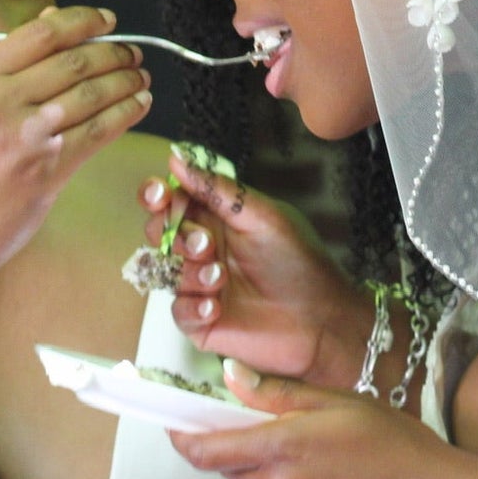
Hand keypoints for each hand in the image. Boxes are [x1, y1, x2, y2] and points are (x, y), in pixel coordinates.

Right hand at [0, 7, 150, 284]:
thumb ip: (0, 66)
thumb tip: (49, 21)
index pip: (40, 36)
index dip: (82, 22)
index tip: (107, 21)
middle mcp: (0, 104)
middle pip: (74, 63)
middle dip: (114, 54)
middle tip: (133, 53)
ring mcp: (27, 138)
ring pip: (93, 95)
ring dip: (127, 82)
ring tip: (141, 77)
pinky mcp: (50, 169)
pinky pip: (100, 131)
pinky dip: (126, 114)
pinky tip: (139, 105)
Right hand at [138, 147, 374, 385]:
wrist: (320, 318)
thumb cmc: (299, 261)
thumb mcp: (263, 217)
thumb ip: (218, 189)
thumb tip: (177, 158)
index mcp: (217, 219)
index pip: (173, 200)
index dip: (157, 194)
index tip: (159, 194)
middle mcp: (203, 250)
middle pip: (161, 233)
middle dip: (176, 236)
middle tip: (205, 244)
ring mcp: (200, 285)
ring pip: (166, 272)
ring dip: (190, 273)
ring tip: (220, 278)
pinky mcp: (201, 320)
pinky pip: (178, 311)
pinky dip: (193, 308)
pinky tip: (215, 307)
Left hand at [172, 360, 474, 478]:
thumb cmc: (398, 447)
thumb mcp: (340, 404)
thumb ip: (277, 395)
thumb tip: (229, 377)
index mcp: (281, 448)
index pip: (205, 449)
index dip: (183, 438)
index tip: (175, 427)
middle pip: (229, 474)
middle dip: (242, 455)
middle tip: (283, 440)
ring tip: (318, 471)